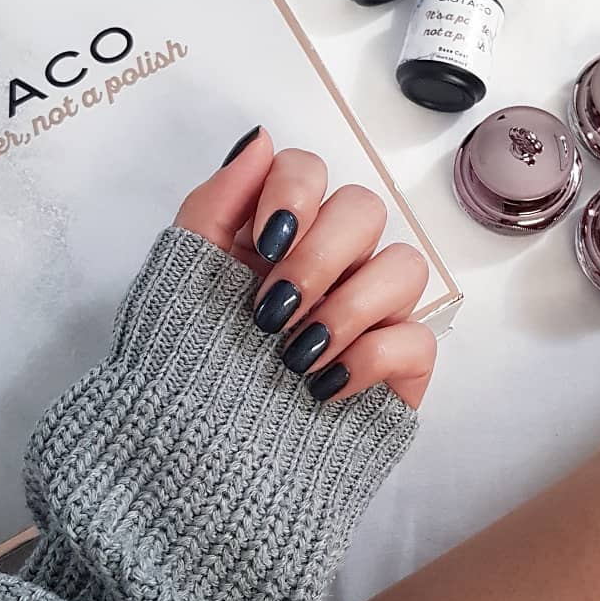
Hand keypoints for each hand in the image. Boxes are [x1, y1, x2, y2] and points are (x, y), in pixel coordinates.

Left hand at [174, 126, 435, 407]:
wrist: (195, 462)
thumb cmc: (184, 366)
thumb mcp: (182, 278)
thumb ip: (217, 201)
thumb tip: (260, 138)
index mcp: (277, 236)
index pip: (310, 172)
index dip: (295, 193)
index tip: (263, 242)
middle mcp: (330, 265)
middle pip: (364, 208)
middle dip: (318, 257)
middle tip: (271, 311)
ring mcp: (368, 314)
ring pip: (404, 265)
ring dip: (346, 307)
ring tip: (294, 356)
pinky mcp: (396, 369)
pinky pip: (418, 338)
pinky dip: (369, 358)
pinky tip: (322, 387)